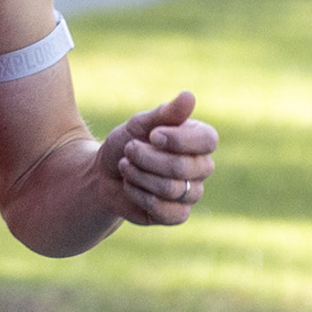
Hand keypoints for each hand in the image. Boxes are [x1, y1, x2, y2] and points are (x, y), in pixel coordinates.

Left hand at [101, 90, 217, 225]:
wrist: (104, 174)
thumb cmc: (127, 143)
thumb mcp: (140, 124)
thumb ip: (165, 113)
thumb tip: (189, 96)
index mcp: (200, 140)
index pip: (208, 141)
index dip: (178, 140)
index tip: (152, 135)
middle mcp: (202, 167)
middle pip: (182, 167)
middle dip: (146, 158)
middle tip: (129, 150)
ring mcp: (192, 193)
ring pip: (171, 189)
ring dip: (139, 176)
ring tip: (126, 167)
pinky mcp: (177, 215)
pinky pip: (165, 211)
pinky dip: (140, 196)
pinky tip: (131, 187)